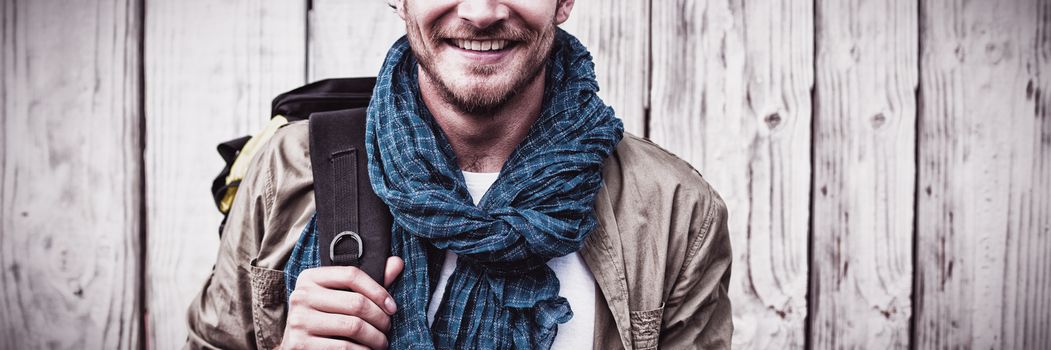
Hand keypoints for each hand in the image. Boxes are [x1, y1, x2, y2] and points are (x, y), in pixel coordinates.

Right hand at [281, 256, 404, 349]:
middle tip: (387, 328)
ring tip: (381, 342)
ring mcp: (299, 321)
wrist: (296, 347)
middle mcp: (301, 296)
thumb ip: (367, 282)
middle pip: (356, 303)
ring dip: (375, 338)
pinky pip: (343, 348)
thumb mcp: (340, 296)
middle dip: (380, 318)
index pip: (351, 274)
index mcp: (310, 277)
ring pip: (353, 327)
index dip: (378, 291)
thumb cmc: (324, 318)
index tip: (392, 307)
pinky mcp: (300, 344)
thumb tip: (397, 263)